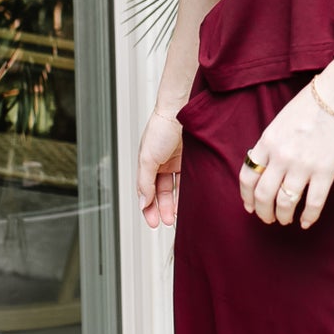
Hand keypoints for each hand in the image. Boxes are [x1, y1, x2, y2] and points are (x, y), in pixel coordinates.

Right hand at [137, 107, 184, 228]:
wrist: (180, 111)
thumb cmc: (161, 128)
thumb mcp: (147, 158)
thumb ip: (144, 182)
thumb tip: (142, 202)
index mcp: (147, 163)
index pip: (146, 191)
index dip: (148, 208)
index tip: (153, 223)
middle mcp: (161, 164)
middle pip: (160, 193)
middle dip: (162, 209)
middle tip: (167, 223)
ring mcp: (176, 163)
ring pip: (174, 189)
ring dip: (174, 204)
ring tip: (176, 217)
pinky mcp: (191, 161)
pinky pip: (187, 181)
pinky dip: (186, 193)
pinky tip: (187, 203)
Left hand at [241, 80, 333, 227]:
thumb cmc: (311, 103)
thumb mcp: (280, 121)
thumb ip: (271, 143)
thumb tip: (266, 165)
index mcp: (267, 141)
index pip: (248, 176)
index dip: (246, 196)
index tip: (250, 205)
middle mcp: (280, 156)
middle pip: (263, 195)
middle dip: (263, 212)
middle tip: (267, 218)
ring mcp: (302, 165)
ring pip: (285, 203)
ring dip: (283, 216)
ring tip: (285, 220)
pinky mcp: (325, 171)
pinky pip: (313, 203)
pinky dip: (308, 217)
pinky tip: (306, 222)